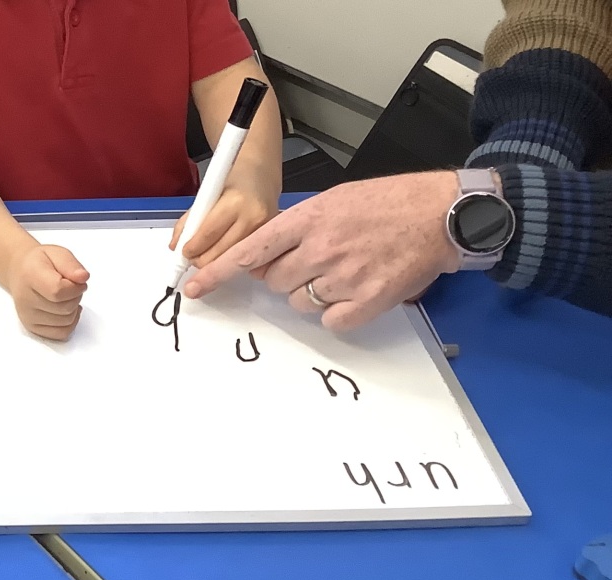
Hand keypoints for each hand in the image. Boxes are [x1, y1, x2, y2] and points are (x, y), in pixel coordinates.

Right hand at [8, 245, 89, 340]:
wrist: (20, 271)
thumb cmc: (40, 262)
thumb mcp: (58, 253)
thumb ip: (71, 265)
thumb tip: (83, 278)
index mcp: (30, 276)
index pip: (58, 291)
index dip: (75, 287)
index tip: (76, 280)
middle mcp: (25, 299)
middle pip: (65, 308)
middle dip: (76, 296)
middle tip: (71, 286)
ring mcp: (28, 316)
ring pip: (66, 321)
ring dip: (73, 309)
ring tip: (65, 296)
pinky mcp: (32, 327)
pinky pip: (62, 333)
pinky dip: (70, 322)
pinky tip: (66, 310)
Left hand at [169, 163, 279, 267]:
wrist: (262, 176)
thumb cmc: (232, 183)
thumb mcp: (207, 194)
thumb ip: (190, 220)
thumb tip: (175, 246)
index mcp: (234, 202)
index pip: (208, 234)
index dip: (193, 248)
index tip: (184, 252)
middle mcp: (252, 218)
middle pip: (220, 254)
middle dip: (201, 260)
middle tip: (192, 257)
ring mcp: (264, 232)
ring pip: (232, 260)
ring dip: (215, 262)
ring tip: (207, 253)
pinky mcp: (270, 241)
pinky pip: (245, 258)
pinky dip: (230, 259)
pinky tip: (224, 252)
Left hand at [183, 171, 462, 331]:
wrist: (440, 213)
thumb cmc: (387, 204)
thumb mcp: (333, 201)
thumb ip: (294, 229)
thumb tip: (263, 260)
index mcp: (308, 218)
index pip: (250, 251)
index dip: (218, 272)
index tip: (196, 288)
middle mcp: (321, 248)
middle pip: (274, 283)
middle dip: (286, 277)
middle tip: (313, 262)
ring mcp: (344, 277)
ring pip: (299, 303)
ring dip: (311, 293)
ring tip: (343, 271)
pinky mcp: (367, 301)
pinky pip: (331, 321)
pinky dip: (338, 311)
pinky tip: (355, 290)